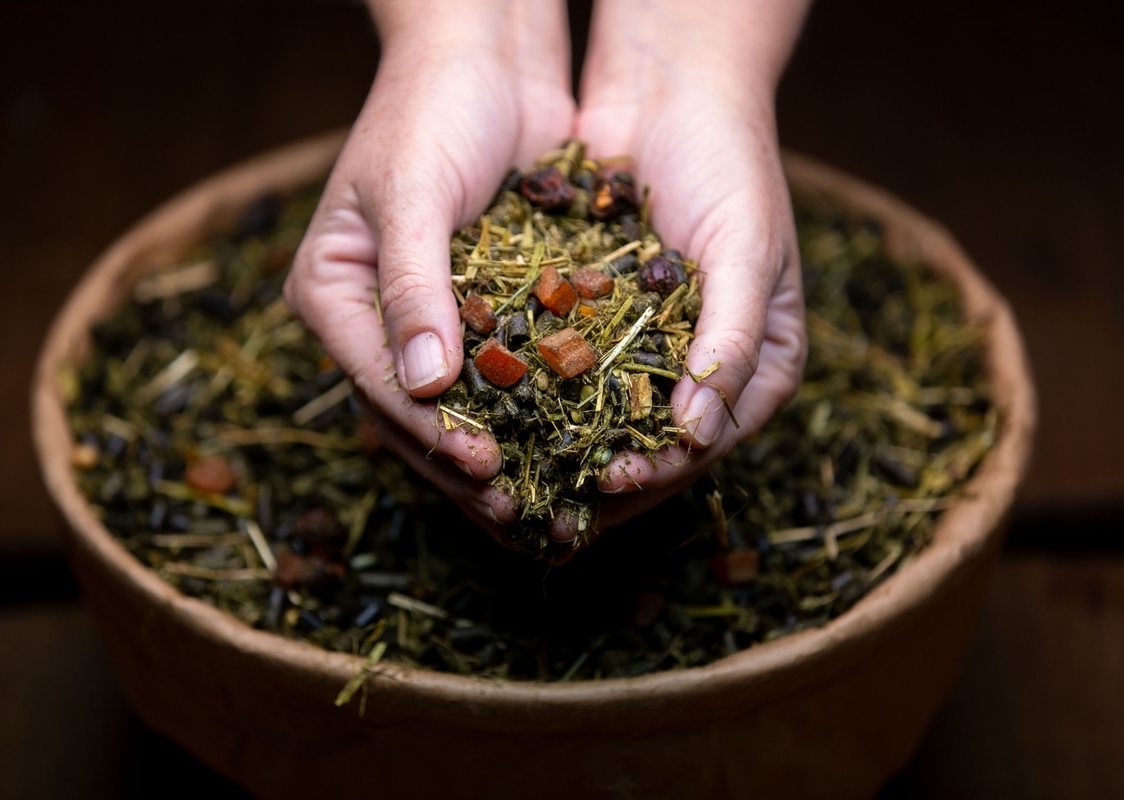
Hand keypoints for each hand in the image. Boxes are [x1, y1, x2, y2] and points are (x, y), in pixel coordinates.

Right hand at [284, 1, 575, 538]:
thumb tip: (426, 384)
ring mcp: (429, 317)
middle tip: (519, 509)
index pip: (377, 382)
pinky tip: (570, 442)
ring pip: (461, 405)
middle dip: (465, 462)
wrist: (484, 55)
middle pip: (415, 411)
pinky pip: (502, 370)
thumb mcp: (413, 193)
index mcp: (331, 294)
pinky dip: (532, 407)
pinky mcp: (481, 306)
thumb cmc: (432, 109)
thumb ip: (415, 286)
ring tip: (545, 497)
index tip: (485, 466)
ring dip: (503, 448)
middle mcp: (374, 317)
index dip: (430, 432)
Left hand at [563, 0, 810, 534]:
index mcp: (758, 370)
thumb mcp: (747, 251)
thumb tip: (698, 434)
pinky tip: (495, 414)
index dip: (658, 475)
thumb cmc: (731, 166)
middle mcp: (703, 370)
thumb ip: (732, 340)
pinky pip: (565, 370)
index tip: (608, 487)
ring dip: (558, 449)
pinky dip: (535, 394)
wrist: (673, 91)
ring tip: (511, 472)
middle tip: (545, 502)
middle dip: (597, 479)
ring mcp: (647, 348)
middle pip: (648, 449)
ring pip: (600, 420)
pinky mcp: (596, 319)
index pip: (706, 447)